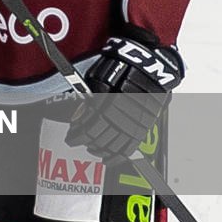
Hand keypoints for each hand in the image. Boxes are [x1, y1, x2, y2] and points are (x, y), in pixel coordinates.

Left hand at [66, 35, 182, 161]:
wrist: (150, 64)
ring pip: (114, 146)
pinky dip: (118, 156)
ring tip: (92, 149)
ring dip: (101, 150)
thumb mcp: (99, 78)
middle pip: (100, 140)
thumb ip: (89, 100)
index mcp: (109, 107)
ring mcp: (135, 124)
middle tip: (78, 141)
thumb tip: (79, 116)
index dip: (78, 136)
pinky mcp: (145, 126)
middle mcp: (122, 119)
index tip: (71, 137)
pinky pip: (130, 147)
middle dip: (86, 142)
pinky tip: (110, 157)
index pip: (89, 130)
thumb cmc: (124, 65)